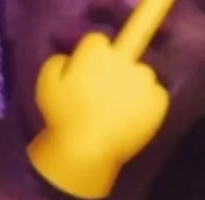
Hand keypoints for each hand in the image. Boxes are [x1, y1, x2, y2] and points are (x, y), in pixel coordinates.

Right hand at [27, 30, 169, 198]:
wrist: (87, 151)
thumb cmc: (62, 118)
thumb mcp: (46, 86)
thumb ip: (57, 63)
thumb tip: (70, 58)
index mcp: (96, 52)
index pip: (98, 42)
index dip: (91, 58)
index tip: (86, 74)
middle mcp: (124, 60)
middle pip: (121, 58)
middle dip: (113, 71)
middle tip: (99, 96)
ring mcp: (145, 80)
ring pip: (140, 76)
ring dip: (131, 87)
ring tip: (116, 112)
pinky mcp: (158, 100)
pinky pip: (155, 96)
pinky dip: (146, 105)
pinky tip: (130, 120)